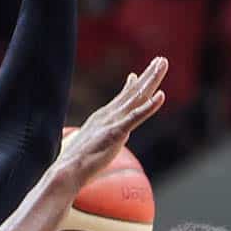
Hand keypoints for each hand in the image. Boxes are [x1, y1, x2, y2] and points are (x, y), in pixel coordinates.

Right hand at [56, 58, 168, 182]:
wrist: (68, 170)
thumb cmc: (78, 163)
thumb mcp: (94, 144)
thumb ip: (106, 136)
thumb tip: (116, 135)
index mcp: (103, 118)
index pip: (122, 99)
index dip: (134, 85)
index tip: (140, 74)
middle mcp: (109, 115)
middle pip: (133, 92)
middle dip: (148, 75)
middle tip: (161, 60)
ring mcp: (113, 121)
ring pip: (138, 97)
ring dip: (152, 80)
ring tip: (162, 64)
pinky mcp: (117, 132)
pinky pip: (137, 116)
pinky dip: (150, 106)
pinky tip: (161, 96)